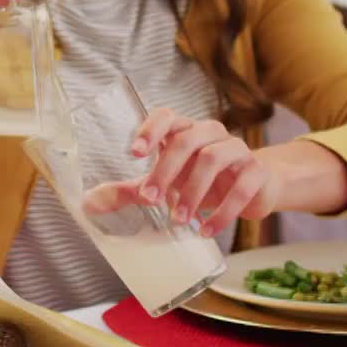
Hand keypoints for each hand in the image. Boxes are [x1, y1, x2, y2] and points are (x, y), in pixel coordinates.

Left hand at [125, 108, 282, 236]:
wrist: (255, 189)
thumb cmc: (203, 182)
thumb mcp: (167, 185)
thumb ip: (132, 191)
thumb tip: (89, 204)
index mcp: (185, 131)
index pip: (167, 117)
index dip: (150, 130)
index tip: (134, 153)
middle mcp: (211, 134)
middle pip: (187, 140)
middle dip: (165, 171)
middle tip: (150, 200)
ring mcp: (237, 150)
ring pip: (213, 159)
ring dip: (193, 191)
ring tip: (179, 220)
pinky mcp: (256, 172)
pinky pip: (241, 187)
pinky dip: (223, 211)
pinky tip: (207, 230)